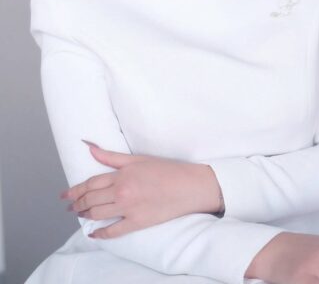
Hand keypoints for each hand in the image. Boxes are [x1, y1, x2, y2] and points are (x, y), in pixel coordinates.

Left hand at [60, 142, 200, 238]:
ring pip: (98, 214)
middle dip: (77, 204)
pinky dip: (101, 233)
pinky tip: (93, 233)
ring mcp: (129, 209)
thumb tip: (90, 148)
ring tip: (79, 215)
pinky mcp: (138, 222)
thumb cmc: (166, 170)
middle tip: (70, 206)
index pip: (91, 183)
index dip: (76, 190)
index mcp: (121, 175)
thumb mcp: (138, 159)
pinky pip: (114, 231)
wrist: (188, 186)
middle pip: (91, 199)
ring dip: (86, 215)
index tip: (66, 194)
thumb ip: (112, 157)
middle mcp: (122, 192)